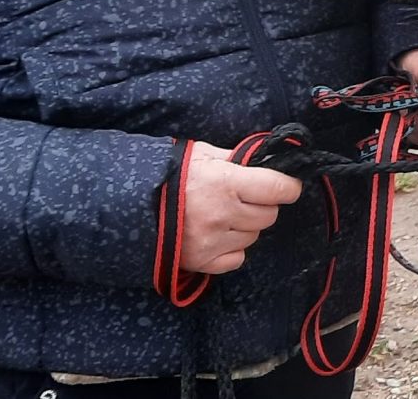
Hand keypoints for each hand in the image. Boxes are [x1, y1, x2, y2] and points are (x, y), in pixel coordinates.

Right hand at [177, 142, 300, 274]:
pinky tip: (218, 235)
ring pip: (254, 236)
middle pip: (269, 214)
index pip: (278, 188)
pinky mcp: (203, 263)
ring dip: (247, 225)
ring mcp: (213, 242)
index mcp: (225, 183)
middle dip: (264, 204)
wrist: (129, 205)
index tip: (288, 185)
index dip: (288, 186)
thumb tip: (266, 159)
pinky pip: (237, 258)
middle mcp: (222, 214)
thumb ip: (235, 157)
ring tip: (225, 215)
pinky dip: (233, 248)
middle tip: (247, 197)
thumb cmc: (168, 175)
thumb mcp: (202, 154)